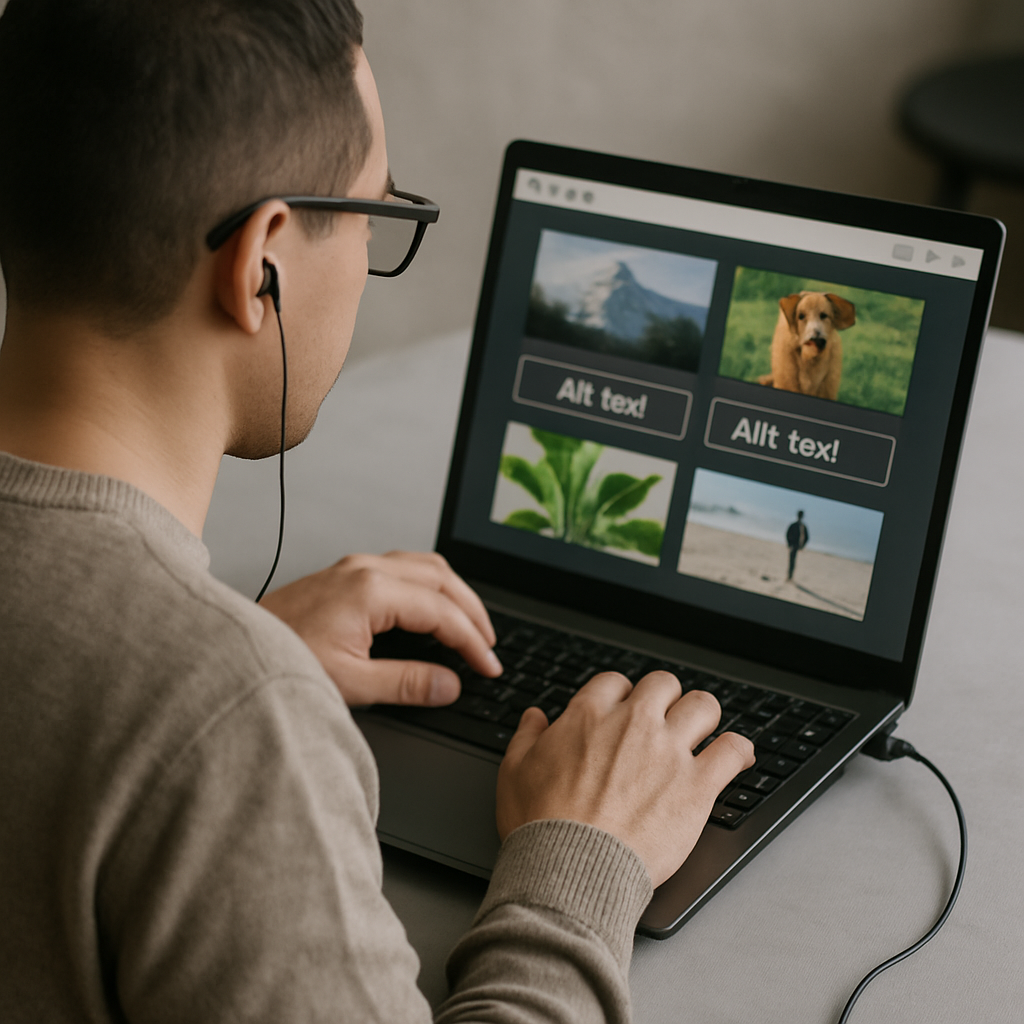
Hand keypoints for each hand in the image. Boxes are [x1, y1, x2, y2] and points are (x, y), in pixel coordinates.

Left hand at [259, 551, 500, 706]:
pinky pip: (404, 566)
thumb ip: (407, 683)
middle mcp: (366, 569)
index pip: (442, 612)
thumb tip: (449, 685)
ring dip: (454, 594)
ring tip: (470, 625)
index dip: (472, 642)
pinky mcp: (345, 573)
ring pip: (425, 566)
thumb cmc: (280, 662)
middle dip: (472, 613)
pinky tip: (432, 606)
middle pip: (442, 579)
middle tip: (488, 646)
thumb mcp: (350, 683)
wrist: (230, 651)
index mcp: (372, 591)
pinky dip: (430, 586)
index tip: (488, 666)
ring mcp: (354, 567)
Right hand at [496, 671, 754, 886]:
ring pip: (703, 705)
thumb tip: (534, 717)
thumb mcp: (514, 771)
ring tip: (702, 731)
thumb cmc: (540, 824)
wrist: (571, 866)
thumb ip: (526, 736)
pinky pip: (733, 750)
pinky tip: (735, 757)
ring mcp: (669, 751)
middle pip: (663, 684)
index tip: (623, 711)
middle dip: (664, 698)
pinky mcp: (698, 784)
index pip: (615, 682)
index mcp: (589, 716)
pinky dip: (738, 750)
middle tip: (663, 719)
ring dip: (703, 716)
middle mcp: (633, 724)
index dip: (621, 695)